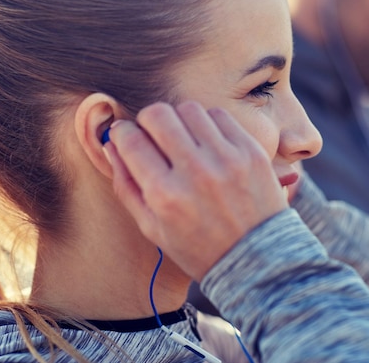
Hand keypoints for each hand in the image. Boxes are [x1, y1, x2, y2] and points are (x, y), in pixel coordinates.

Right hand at [103, 101, 287, 280]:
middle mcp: (195, 172)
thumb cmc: (199, 247)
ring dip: (179, 119)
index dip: (122, 132)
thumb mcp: (152, 228)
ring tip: (184, 139)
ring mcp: (226, 159)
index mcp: (165, 195)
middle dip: (148, 120)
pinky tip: (208, 142)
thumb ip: (126, 185)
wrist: (257, 259)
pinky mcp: (250, 151)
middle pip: (158, 114)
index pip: (131, 139)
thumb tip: (111, 145)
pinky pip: (220, 115)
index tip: (125, 134)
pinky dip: (208, 123)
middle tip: (153, 134)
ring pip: (188, 109)